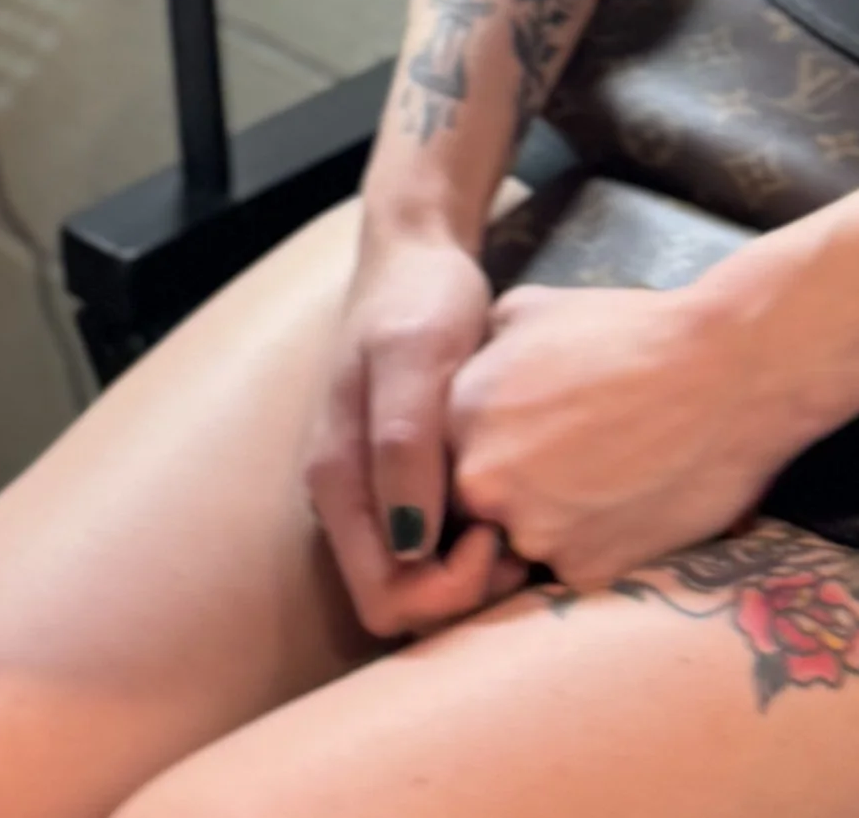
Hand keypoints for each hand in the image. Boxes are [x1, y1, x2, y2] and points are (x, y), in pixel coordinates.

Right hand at [303, 228, 531, 639]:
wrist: (419, 256)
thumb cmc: (417, 300)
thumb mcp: (413, 354)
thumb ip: (403, 443)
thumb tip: (411, 543)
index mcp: (338, 482)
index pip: (383, 600)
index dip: (445, 591)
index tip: (496, 534)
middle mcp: (349, 502)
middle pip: (402, 603)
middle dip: (464, 592)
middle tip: (519, 538)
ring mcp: (375, 493)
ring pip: (421, 582)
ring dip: (474, 573)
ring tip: (520, 519)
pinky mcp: (405, 480)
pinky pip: (435, 547)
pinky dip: (474, 543)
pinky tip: (510, 502)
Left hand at [446, 281, 787, 595]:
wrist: (723, 372)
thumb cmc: (628, 331)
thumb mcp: (531, 310)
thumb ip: (483, 351)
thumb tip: (473, 370)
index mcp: (458, 415)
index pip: (439, 458)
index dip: (480, 449)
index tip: (519, 438)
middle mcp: (482, 481)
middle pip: (475, 507)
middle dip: (509, 491)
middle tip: (564, 461)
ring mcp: (533, 533)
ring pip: (523, 542)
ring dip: (552, 520)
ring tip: (604, 475)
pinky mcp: (586, 570)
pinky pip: (573, 565)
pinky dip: (596, 541)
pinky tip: (630, 497)